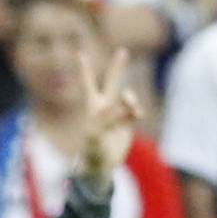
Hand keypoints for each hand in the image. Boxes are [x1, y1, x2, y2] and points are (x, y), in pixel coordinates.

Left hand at [75, 48, 142, 185]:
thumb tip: (121, 104)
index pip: (88, 83)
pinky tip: (137, 115)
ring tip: (132, 109)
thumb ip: (109, 116)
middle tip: (122, 52)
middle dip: (118, 68)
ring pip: (128, 97)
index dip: (85, 68)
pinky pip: (135, 111)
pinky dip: (136, 112)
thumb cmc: (92, 150)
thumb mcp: (97, 133)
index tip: (79, 52)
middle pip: (112, 82)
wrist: (101, 166)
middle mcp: (104, 106)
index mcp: (92, 106)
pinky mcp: (126, 123)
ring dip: (131, 100)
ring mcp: (116, 114)